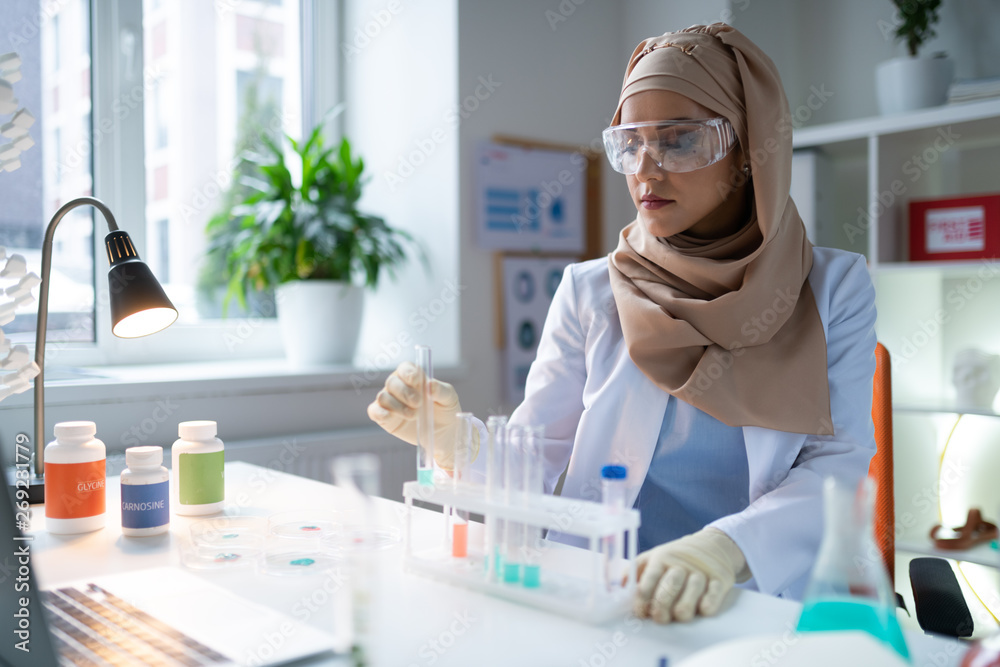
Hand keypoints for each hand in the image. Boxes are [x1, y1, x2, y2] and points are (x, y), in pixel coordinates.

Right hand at [367, 362, 477, 470]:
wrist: (444, 433)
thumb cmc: (446, 410)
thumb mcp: (449, 398)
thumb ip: (441, 390)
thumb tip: (431, 385)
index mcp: (414, 378)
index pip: (405, 368)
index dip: (408, 372)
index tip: (416, 380)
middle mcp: (399, 387)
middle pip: (392, 382)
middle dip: (404, 392)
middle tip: (418, 403)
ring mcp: (391, 402)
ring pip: (383, 396)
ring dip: (397, 406)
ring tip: (414, 416)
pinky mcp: (385, 418)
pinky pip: (374, 411)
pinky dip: (379, 412)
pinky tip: (389, 417)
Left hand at [633, 527, 748, 623]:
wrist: (712, 545)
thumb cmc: (675, 558)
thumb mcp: (652, 558)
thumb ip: (634, 573)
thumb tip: (616, 590)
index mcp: (660, 559)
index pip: (647, 582)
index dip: (642, 602)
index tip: (642, 614)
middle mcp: (680, 564)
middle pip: (668, 588)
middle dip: (661, 608)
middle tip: (660, 618)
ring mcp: (701, 571)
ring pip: (691, 592)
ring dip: (683, 609)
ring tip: (679, 615)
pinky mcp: (720, 579)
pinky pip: (714, 594)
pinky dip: (708, 604)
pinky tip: (702, 609)